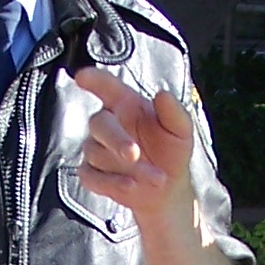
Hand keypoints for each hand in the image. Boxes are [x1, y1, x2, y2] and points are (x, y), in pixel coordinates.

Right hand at [74, 69, 196, 225]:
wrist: (168, 188)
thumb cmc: (171, 151)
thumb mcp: (181, 131)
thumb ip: (174, 112)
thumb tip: (163, 95)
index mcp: (126, 105)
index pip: (107, 86)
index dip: (94, 79)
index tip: (82, 76)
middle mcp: (108, 123)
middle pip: (98, 123)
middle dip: (115, 140)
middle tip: (134, 154)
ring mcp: (96, 149)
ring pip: (98, 154)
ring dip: (128, 169)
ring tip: (157, 178)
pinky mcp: (92, 173)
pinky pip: (90, 176)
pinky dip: (111, 183)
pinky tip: (131, 186)